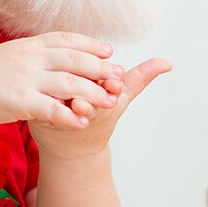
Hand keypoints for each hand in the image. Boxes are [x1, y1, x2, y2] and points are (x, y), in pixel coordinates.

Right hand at [0, 32, 118, 129]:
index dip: (89, 44)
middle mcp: (30, 58)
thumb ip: (22, 58)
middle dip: (101, 68)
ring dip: (95, 93)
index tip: (107, 50)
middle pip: (76, 60)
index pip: (65, 39)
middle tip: (119, 75)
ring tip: (112, 103)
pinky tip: (83, 123)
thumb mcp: (0, 57)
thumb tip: (35, 58)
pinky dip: (71, 116)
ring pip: (71, 84)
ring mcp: (26, 78)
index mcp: (26, 46)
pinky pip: (54, 109)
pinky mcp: (21, 101)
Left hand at [29, 58, 171, 160]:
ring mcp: (63, 114)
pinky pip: (43, 112)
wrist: (71, 144)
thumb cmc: (97, 112)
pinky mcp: (41, 115)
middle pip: (89, 100)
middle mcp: (85, 108)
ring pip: (65, 108)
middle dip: (88, 99)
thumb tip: (167, 62)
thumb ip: (141, 78)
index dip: (112, 88)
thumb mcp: (121, 97)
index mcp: (104, 101)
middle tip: (84, 99)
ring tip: (65, 105)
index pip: (111, 92)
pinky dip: (43, 111)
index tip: (115, 85)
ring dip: (65, 108)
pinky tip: (40, 105)